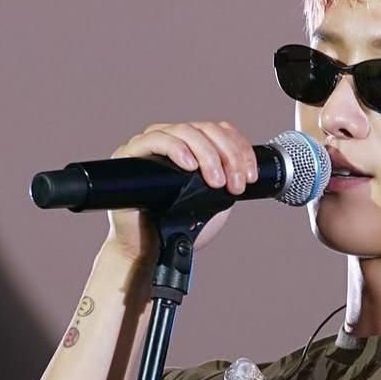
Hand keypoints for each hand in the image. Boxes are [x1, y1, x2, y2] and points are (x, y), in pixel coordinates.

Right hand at [103, 121, 257, 262]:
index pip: (221, 132)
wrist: (149, 250)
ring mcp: (150, 144)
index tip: (250, 176)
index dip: (240, 149)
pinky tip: (189, 165)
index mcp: (193, 146)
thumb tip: (242, 171)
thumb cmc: (178, 226)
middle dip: (228, 156)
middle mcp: (172, 139)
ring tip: (216, 182)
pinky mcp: (129, 154)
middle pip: (207, 129)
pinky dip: (176, 148)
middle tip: (234, 185)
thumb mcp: (215, 202)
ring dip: (208, 155)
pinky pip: (155, 139)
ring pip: (185, 130)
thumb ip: (228, 182)